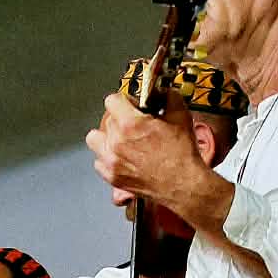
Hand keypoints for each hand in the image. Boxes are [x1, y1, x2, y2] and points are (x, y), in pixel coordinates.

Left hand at [87, 93, 232, 229]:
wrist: (182, 185)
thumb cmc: (181, 155)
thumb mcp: (181, 117)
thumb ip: (168, 98)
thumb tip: (162, 92)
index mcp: (130, 125)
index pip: (112, 100)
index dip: (125, 100)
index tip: (133, 105)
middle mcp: (116, 142)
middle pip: (108, 119)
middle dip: (121, 118)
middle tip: (136, 124)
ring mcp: (111, 161)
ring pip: (95, 139)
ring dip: (107, 136)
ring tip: (122, 139)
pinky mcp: (112, 177)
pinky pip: (98, 161)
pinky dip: (108, 157)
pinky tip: (122, 156)